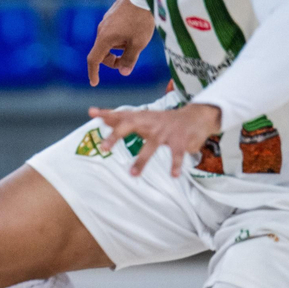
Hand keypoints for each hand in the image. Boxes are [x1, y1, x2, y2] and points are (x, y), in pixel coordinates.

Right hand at [86, 0, 156, 85]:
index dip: (93, 73)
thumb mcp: (138, 43)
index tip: (94, 83)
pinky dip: (121, 37)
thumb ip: (129, 59)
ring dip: (119, 47)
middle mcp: (101, 29)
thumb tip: (123, 72)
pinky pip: (113, 31)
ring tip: (137, 40)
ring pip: (109, 41)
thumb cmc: (141, 20)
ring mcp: (106, 21)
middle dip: (113, 60)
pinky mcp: (112, 14)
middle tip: (129, 61)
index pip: (94, 59)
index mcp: (105, 38)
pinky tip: (136, 30)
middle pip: (102, 52)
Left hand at [89, 103, 221, 177]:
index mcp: (141, 118)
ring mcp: (165, 132)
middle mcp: (150, 123)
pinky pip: (176, 154)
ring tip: (132, 175)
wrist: (196, 116)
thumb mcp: (144, 117)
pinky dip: (175, 164)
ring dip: (142, 160)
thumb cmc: (163, 120)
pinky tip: (173, 175)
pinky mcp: (180, 140)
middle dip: (116, 135)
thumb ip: (124, 118)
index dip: (107, 114)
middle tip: (104, 147)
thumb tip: (102, 116)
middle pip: (130, 125)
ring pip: (151, 146)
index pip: (121, 114)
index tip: (92, 113)